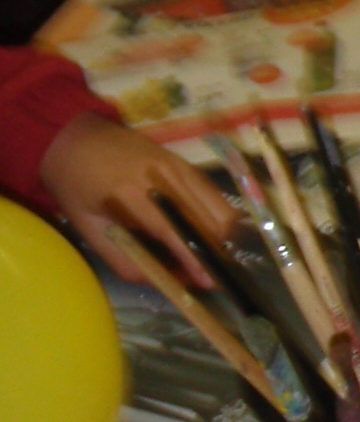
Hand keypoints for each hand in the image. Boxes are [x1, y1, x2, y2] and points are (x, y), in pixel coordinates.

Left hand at [39, 114, 239, 284]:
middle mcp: (161, 176)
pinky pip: (213, 193)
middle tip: (217, 275)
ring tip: (217, 256)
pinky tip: (214, 233)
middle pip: (206, 218)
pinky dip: (218, 216)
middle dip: (216, 251)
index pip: (172, 231)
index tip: (209, 282)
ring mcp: (178, 166)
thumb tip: (165, 283)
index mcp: (130, 195)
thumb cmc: (76, 189)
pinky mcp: (184, 162)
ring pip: (219, 205)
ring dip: (223, 235)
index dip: (193, 259)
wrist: (74, 139)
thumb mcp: (89, 231)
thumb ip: (126, 260)